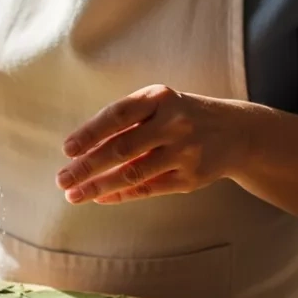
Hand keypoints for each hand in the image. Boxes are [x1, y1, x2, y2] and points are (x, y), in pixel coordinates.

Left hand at [56, 85, 253, 204]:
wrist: (236, 131)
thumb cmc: (181, 116)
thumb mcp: (159, 105)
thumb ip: (125, 121)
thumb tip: (78, 151)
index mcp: (160, 98)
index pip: (118, 115)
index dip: (90, 132)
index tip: (67, 150)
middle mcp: (174, 123)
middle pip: (122, 148)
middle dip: (87, 166)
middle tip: (62, 180)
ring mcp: (184, 152)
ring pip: (134, 173)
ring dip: (99, 186)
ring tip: (74, 195)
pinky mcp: (191, 177)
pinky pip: (149, 189)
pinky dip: (122, 195)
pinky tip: (100, 198)